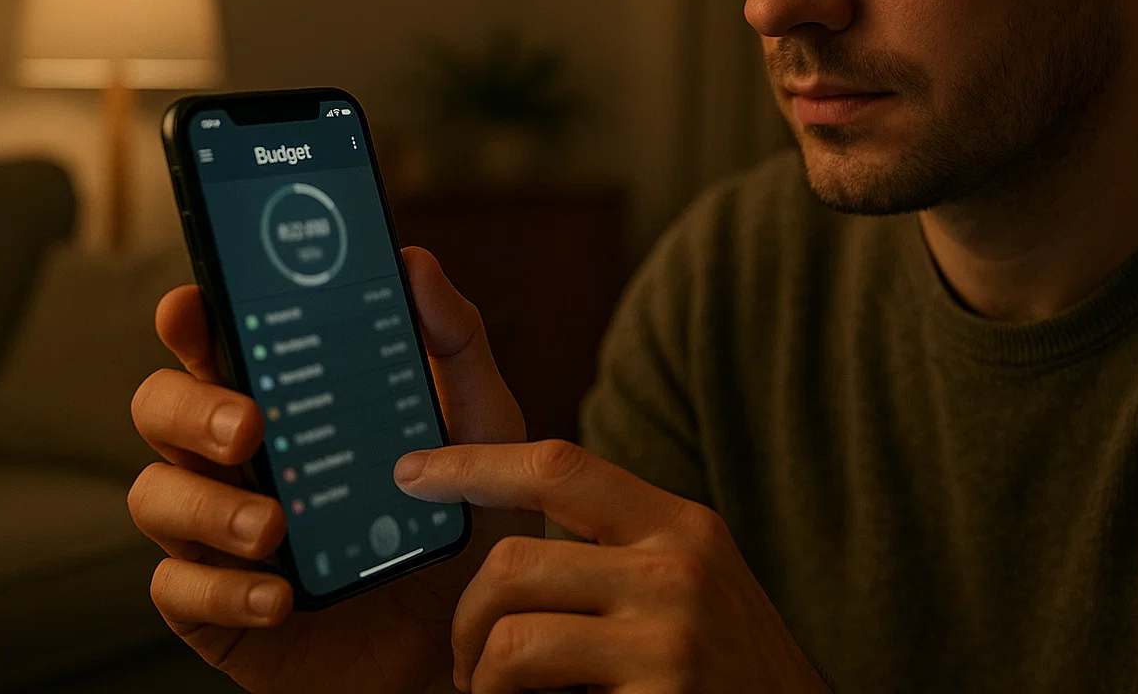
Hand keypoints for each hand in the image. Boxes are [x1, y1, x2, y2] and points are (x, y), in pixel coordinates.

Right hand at [127, 247, 537, 693]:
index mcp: (287, 399)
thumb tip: (417, 262)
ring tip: (274, 525)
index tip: (192, 305)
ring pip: (155, 496)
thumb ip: (455, 347)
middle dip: (190, 406)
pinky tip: (279, 597)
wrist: (467, 645)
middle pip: (163, 406)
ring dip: (206, 506)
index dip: (191, 317)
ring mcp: (219, 531)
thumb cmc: (460, 524)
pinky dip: (223, 591)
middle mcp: (239, 458)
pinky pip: (178, 591)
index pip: (217, 342)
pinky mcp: (217, 607)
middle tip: (251, 426)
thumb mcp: (482, 430)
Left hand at [394, 441, 830, 693]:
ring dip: (483, 682)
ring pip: (511, 643)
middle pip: (512, 563)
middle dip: (467, 621)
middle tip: (474, 666)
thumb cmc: (727, 667)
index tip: (409, 473)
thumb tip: (510, 536)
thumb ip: (622, 546)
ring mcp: (668, 644)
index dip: (474, 465)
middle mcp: (679, 573)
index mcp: (681, 526)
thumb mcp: (693, 579)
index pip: (560, 466)